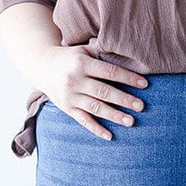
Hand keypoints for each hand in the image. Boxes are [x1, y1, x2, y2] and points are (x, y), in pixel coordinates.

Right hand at [32, 44, 148, 140]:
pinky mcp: (67, 108)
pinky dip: (96, 129)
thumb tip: (129, 55)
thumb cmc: (70, 57)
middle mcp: (75, 80)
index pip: (109, 72)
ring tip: (131, 121)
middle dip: (124, 100)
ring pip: (95, 108)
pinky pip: (83, 120)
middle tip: (141, 106)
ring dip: (114, 115)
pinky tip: (109, 136)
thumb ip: (102, 52)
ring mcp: (70, 96)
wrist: (41, 66)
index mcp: (82, 63)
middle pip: (104, 92)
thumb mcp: (83, 49)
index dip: (127, 78)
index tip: (144, 84)